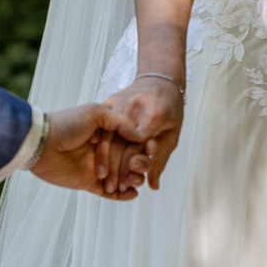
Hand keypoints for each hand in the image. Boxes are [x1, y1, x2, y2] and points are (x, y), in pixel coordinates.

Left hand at [30, 104, 150, 199]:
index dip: (140, 145)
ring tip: (138, 181)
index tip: (152, 148)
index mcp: (105, 130)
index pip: (128, 140)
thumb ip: (119, 122)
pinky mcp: (88, 183)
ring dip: (131, 180)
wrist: (42, 144)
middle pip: (127, 159)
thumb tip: (141, 134)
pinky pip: (108, 192)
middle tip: (144, 167)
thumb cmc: (66, 124)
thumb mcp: (95, 113)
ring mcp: (96, 167)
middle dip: (137, 165)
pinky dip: (122, 196)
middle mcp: (102, 149)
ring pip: (120, 177)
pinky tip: (133, 194)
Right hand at [102, 75, 183, 191]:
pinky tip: (94, 156)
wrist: (160, 78)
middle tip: (109, 188)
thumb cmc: (170, 109)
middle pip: (120, 143)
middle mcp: (135, 108)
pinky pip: (101, 123)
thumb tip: (153, 186)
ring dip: (102, 158)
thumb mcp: (172, 134)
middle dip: (114, 169)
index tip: (124, 186)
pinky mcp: (110, 100)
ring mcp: (120, 102)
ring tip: (100, 177)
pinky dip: (98, 142)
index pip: (137, 146)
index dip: (129, 168)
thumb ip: (160, 159)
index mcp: (153, 116)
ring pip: (107, 134)